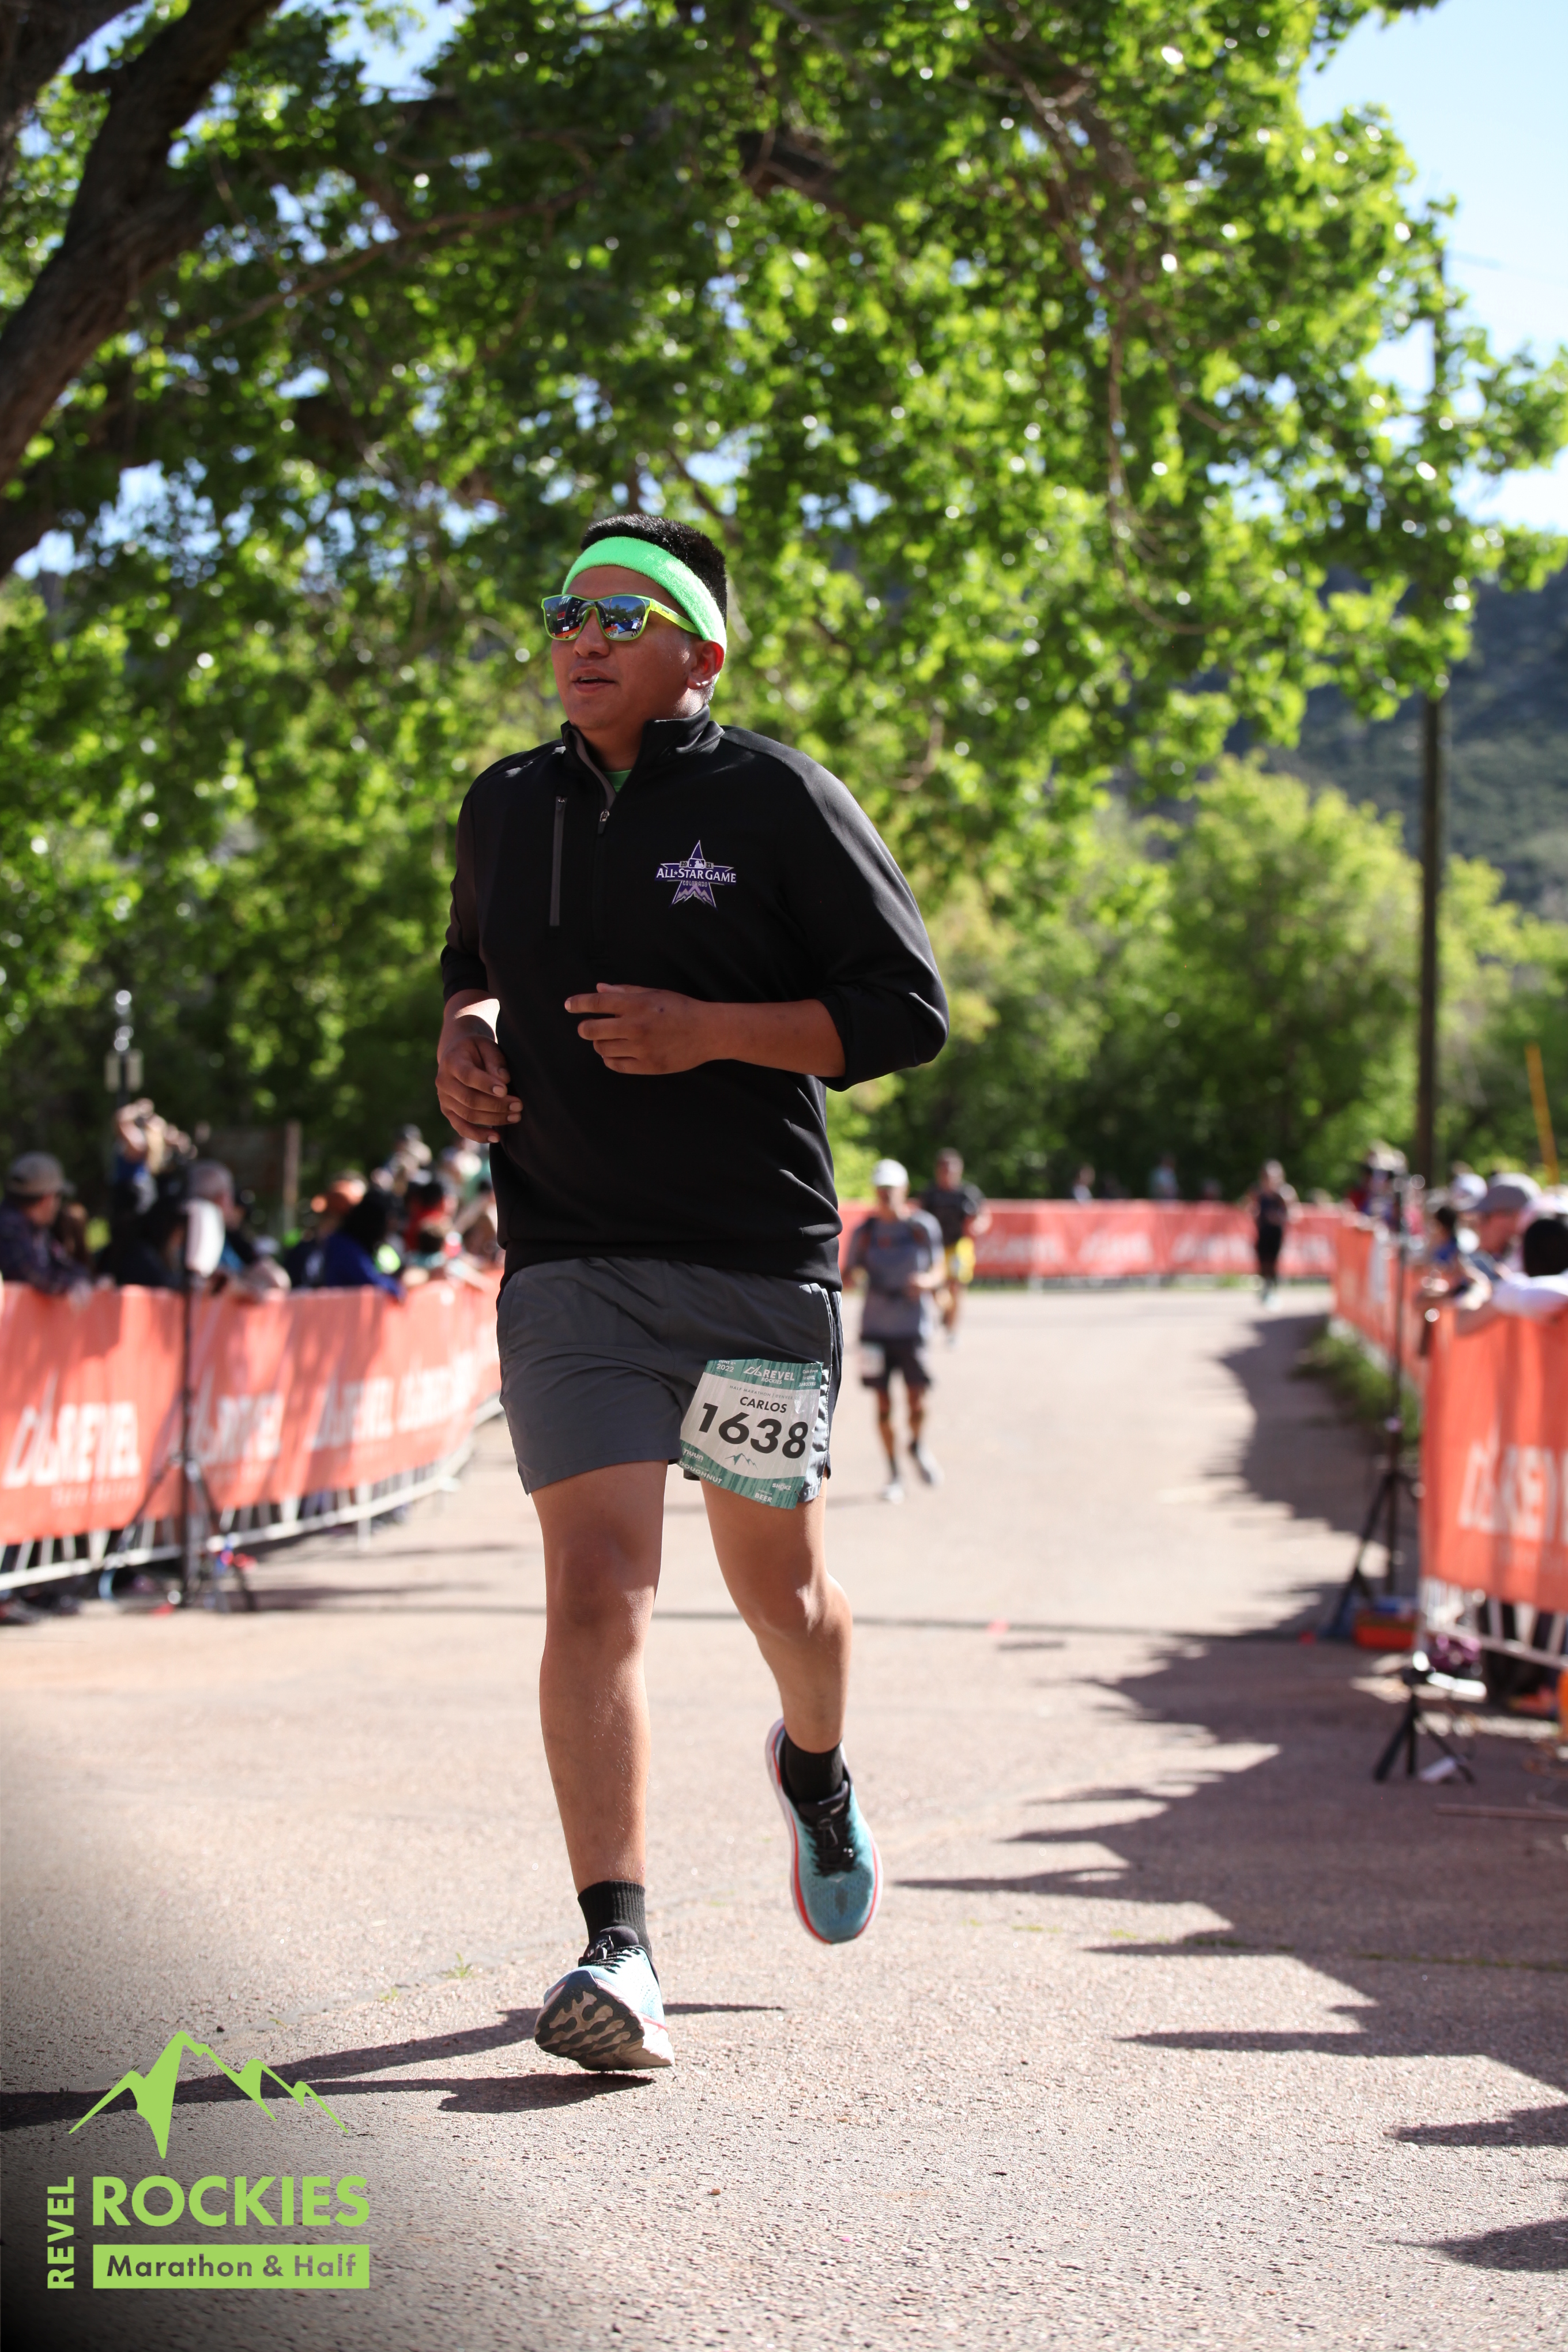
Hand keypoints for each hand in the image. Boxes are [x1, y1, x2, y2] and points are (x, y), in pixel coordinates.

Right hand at [437, 1027, 519, 1141]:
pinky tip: (497, 1137)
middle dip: (496, 1105)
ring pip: (468, 1115)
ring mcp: (444, 1099)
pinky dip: (478, 1135)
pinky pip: (461, 1128)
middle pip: (469, 1099)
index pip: (468, 1076)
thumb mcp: (487, 1046)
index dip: (486, 1084)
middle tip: (518, 1105)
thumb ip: (495, 1061)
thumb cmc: (477, 1049)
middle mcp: (443, 1082)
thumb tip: (503, 1080)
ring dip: (494, 1119)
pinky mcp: (448, 1112)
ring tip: (515, 1117)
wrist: (457, 1053)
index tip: (505, 1089)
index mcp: (452, 1062)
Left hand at [565, 984, 717, 1074]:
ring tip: (608, 1039)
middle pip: (592, 1030)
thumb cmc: (680, 1008)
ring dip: (599, 1043)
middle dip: (585, 1028)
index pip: (596, 1003)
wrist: (707, 1031)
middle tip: (587, 1028)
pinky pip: (615, 1065)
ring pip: (602, 1049)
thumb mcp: (653, 993)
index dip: (578, 1004)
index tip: (569, 1005)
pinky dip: (610, 1058)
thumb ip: (624, 992)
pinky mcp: (646, 1065)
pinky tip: (615, 1052)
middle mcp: (634, 1026)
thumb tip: (599, 989)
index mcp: (635, 1004)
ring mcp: (640, 1048)